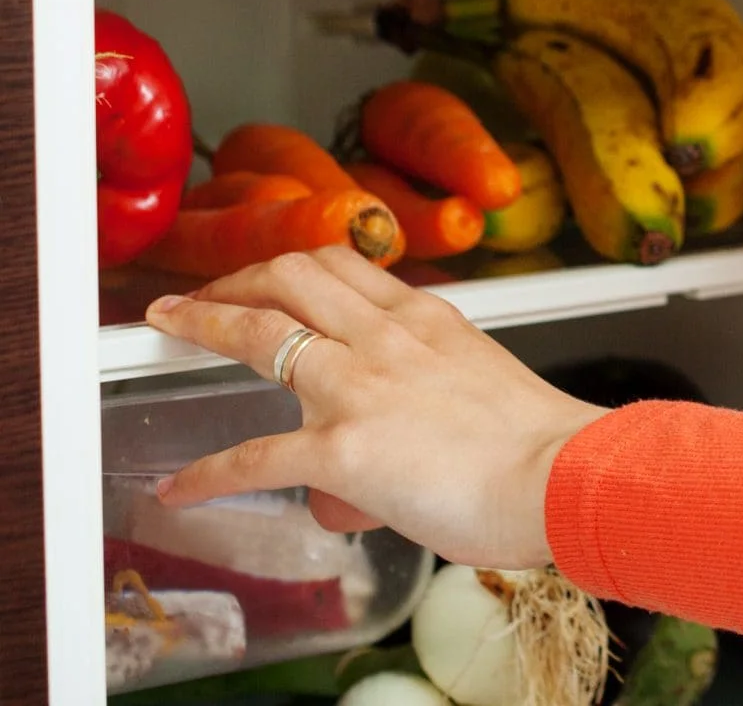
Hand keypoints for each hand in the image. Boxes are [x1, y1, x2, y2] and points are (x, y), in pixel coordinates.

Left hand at [146, 249, 605, 568]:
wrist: (560, 473)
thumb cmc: (541, 443)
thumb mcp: (489, 377)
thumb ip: (443, 380)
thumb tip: (422, 417)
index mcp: (428, 319)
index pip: (345, 267)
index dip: (292, 268)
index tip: (268, 278)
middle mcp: (387, 337)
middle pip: (291, 275)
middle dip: (236, 281)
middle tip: (205, 299)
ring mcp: (358, 387)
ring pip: (261, 332)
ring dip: (205, 324)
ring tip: (173, 328)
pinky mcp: (340, 448)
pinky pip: (252, 456)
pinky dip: (209, 473)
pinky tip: (185, 485)